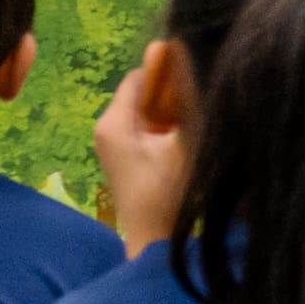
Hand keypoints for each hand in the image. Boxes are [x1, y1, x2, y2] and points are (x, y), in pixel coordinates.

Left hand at [91, 44, 196, 250]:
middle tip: (199, 105)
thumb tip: (192, 61)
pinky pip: (145, 127)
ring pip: (147, 109)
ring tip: (194, 124)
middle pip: (143, 92)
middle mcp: (105, 127)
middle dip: (171, 95)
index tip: (198, 82)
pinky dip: (165, 128)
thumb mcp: (185, 141)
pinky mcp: (122, 157)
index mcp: (113, 121)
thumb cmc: (169, 192)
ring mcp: (111, 143)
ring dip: (171, 112)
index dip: (170, 73)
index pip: (141, 75)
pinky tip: (184, 141)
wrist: (155, 242)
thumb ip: (187, 99)